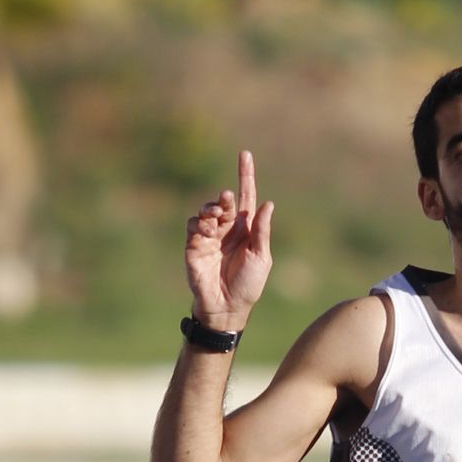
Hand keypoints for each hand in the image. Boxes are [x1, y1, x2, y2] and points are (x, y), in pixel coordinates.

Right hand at [185, 148, 274, 327]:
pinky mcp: (194, 245)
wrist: (226, 307)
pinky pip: (193, 224)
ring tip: (215, 219)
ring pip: (206, 210)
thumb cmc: (248, 286)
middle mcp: (227, 230)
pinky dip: (199, 223)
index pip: (246, 198)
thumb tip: (268, 203)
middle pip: (223, 202)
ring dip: (210, 209)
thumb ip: (262, 231)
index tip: (245, 154)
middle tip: (226, 202)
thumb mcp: (261, 258)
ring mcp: (209, 237)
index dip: (245, 176)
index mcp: (246, 230)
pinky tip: (206, 231)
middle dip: (224, 198)